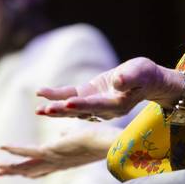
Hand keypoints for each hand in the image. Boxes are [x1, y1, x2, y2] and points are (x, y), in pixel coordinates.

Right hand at [0, 127, 119, 177]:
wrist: (107, 144)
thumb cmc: (97, 139)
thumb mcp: (77, 137)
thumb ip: (66, 136)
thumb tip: (60, 133)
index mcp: (62, 161)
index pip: (43, 168)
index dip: (30, 170)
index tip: (20, 172)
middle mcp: (55, 164)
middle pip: (30, 170)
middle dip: (15, 172)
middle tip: (0, 173)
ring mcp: (52, 158)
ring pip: (26, 165)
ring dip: (10, 166)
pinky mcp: (51, 150)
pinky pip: (28, 151)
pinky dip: (14, 149)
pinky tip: (2, 146)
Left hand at [35, 57, 183, 119]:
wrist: (146, 81)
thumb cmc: (144, 74)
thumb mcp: (140, 72)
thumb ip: (129, 78)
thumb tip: (117, 81)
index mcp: (117, 105)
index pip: (97, 105)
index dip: (82, 105)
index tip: (68, 103)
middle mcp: (104, 109)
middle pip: (81, 111)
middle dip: (63, 111)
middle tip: (46, 110)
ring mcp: (95, 105)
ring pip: (72, 109)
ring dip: (55, 109)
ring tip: (39, 110)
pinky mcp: (89, 96)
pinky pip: (70, 98)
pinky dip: (57, 98)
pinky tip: (41, 96)